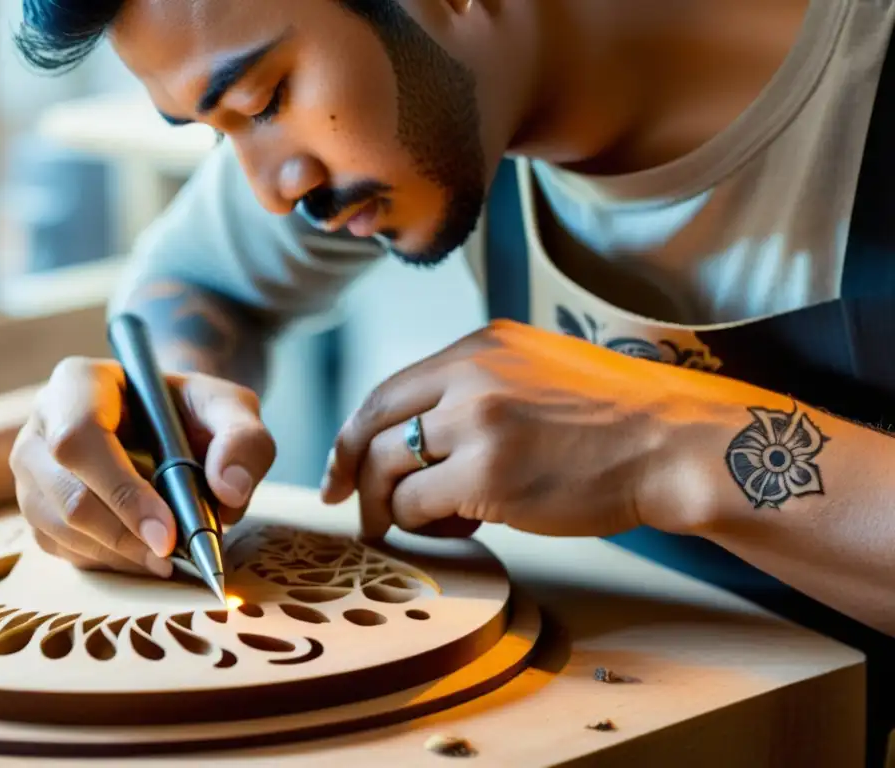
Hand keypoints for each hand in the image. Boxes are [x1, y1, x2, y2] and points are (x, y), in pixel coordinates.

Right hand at [10, 357, 275, 575]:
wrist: (171, 425)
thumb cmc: (195, 412)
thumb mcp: (231, 409)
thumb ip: (244, 439)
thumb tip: (230, 490)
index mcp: (78, 382)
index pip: (79, 438)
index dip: (121, 491)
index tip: (168, 532)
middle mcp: (40, 425)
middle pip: (67, 494)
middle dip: (124, 534)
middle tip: (174, 556)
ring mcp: (32, 471)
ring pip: (60, 529)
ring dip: (118, 555)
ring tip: (169, 559)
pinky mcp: (38, 510)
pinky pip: (62, 549)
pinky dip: (108, 563)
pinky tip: (146, 556)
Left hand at [320, 320, 712, 539]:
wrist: (669, 444)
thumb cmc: (609, 419)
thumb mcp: (535, 370)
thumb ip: (475, 385)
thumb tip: (416, 432)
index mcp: (478, 347)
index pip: (387, 389)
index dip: (353, 434)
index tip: (341, 466)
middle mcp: (469, 375)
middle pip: (372, 426)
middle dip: (348, 471)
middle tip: (347, 504)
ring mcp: (476, 422)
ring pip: (387, 468)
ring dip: (387, 506)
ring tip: (410, 526)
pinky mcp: (488, 474)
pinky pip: (417, 504)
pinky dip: (420, 524)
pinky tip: (451, 530)